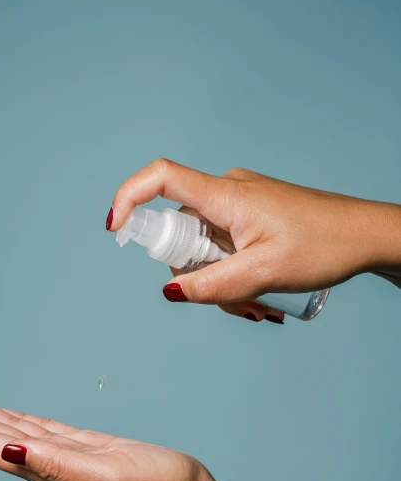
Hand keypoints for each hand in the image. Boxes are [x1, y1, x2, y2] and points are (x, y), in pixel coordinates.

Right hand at [108, 160, 400, 320]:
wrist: (366, 235)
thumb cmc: (323, 246)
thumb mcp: (262, 275)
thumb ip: (211, 286)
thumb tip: (170, 291)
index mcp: (226, 196)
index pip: (161, 178)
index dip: (129, 197)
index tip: (115, 227)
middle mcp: (228, 192)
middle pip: (182, 232)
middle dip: (196, 274)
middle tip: (235, 302)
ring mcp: (241, 204)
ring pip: (204, 246)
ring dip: (220, 280)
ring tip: (259, 303)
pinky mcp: (252, 215)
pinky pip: (224, 245)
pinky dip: (232, 272)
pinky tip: (262, 292)